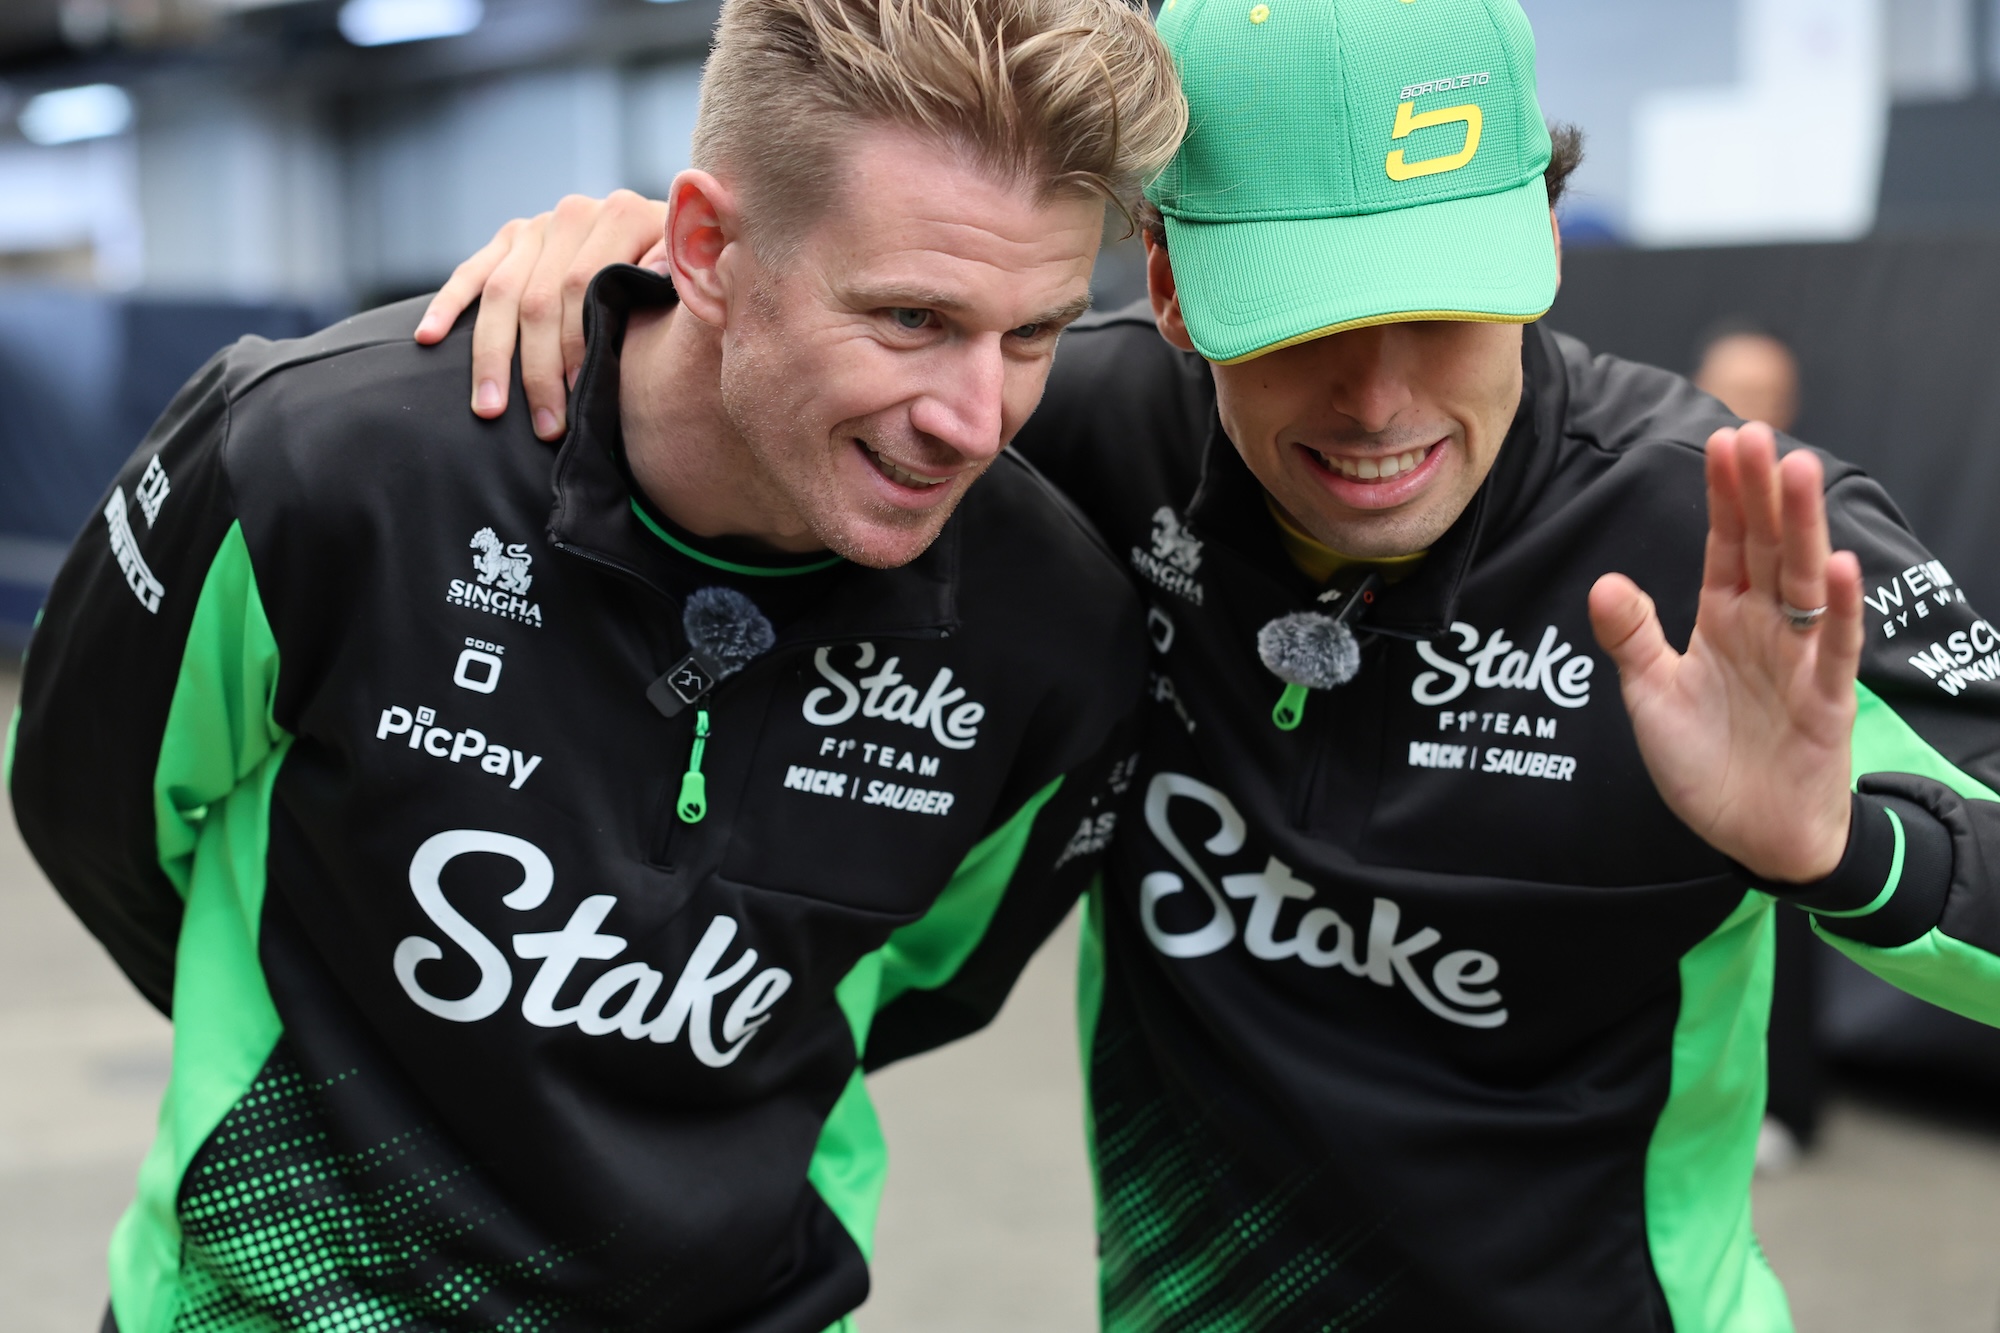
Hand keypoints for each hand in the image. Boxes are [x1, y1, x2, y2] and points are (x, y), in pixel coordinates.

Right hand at [414, 190, 668, 440]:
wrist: (672, 248)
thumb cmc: (684, 285)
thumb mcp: (692, 279)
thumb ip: (678, 280)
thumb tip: (661, 277)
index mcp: (625, 214)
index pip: (583, 286)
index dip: (577, 346)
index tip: (581, 400)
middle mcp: (576, 213)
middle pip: (540, 297)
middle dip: (539, 368)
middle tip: (544, 427)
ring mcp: (539, 226)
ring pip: (502, 293)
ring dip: (493, 356)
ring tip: (489, 408)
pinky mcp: (510, 237)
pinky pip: (472, 273)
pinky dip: (449, 306)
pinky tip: (428, 338)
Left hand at [1588, 423, 1863, 883]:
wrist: (1751, 832)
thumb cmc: (1704, 760)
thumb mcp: (1651, 695)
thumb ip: (1631, 638)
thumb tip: (1604, 581)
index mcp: (1724, 617)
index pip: (1726, 543)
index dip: (1724, 495)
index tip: (1723, 440)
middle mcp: (1767, 626)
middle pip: (1767, 546)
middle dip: (1761, 491)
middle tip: (1755, 432)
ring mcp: (1801, 657)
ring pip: (1805, 580)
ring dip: (1803, 527)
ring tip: (1799, 471)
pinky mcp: (1827, 698)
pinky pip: (1836, 646)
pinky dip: (1841, 608)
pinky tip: (1840, 565)